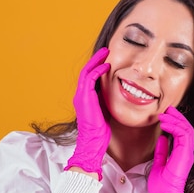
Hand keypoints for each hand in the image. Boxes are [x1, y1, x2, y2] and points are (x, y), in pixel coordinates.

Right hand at [65, 47, 110, 179]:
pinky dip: (98, 70)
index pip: (88, 78)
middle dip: (96, 60)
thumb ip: (105, 100)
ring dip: (96, 61)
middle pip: (86, 71)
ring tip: (106, 53)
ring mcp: (80, 96)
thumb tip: (114, 93)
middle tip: (105, 51)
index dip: (96, 67)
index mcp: (83, 99)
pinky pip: (90, 78)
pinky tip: (107, 66)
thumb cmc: (100, 131)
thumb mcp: (104, 111)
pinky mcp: (85, 97)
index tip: (106, 60)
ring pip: (86, 71)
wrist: (93, 141)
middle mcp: (79, 95)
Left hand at [148, 106, 193, 192]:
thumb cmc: (162, 187)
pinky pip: (184, 136)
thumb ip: (162, 152)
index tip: (165, 116)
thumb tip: (161, 139)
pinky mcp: (185, 155)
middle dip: (177, 117)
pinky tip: (165, 124)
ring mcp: (187, 154)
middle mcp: (187, 153)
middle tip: (167, 110)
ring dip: (175, 120)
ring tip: (164, 115)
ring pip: (186, 130)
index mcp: (182, 155)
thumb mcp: (159, 164)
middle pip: (186, 128)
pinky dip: (175, 127)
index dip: (175, 123)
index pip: (182, 134)